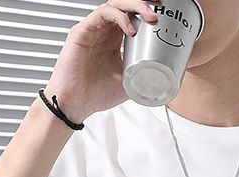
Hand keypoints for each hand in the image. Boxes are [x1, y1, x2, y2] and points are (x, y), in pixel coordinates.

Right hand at [43, 0, 159, 123]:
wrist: (74, 105)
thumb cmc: (95, 95)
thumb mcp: (127, 84)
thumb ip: (141, 75)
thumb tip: (163, 78)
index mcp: (114, 41)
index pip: (131, 17)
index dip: (146, 14)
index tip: (164, 17)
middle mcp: (103, 32)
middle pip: (125, 6)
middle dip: (144, 4)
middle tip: (160, 10)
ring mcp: (93, 30)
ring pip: (115, 5)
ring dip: (135, 6)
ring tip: (150, 16)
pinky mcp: (82, 31)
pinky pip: (102, 14)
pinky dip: (119, 17)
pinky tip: (130, 30)